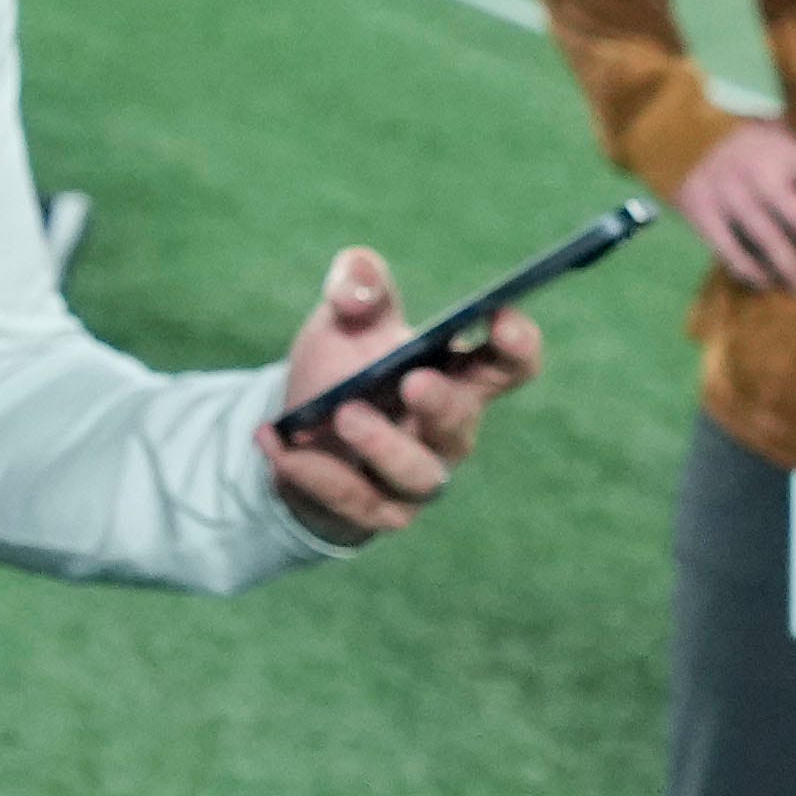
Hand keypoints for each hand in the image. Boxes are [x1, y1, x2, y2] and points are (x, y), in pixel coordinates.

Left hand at [263, 249, 533, 542]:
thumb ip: (357, 283)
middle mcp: (447, 430)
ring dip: (381, 446)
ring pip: (417, 475)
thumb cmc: (342, 365)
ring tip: (342, 415)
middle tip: (412, 383)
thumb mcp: (345, 315)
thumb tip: (355, 291)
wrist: (296, 430)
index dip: (517, 345)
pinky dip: (315, 473)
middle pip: (461, 421)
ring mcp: (416, 476)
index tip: (500, 317)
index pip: (510, 365)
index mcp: (458, 375)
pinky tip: (278, 442)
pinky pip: (356, 502)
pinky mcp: (376, 511)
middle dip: (441, 403)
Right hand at [680, 121, 795, 296]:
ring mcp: (729, 195)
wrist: (677, 128)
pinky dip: (750, 271)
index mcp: (785, 151)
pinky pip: (730, 251)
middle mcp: (760, 174)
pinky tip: (766, 284)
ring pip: (769, 242)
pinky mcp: (702, 212)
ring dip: (794, 270)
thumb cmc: (743, 137)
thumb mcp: (777, 133)